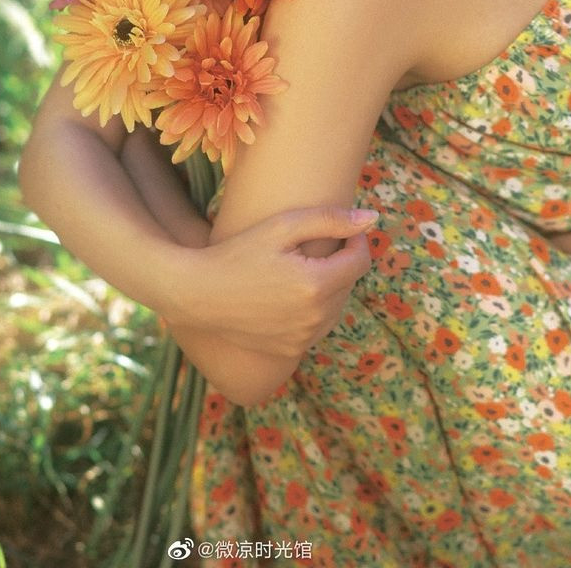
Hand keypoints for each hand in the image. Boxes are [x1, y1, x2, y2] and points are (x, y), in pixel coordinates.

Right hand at [168, 206, 376, 357]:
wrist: (198, 295)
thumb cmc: (238, 253)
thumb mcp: (281, 226)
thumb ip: (329, 219)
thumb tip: (372, 218)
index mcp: (317, 284)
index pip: (360, 260)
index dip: (356, 239)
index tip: (342, 227)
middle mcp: (316, 317)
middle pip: (349, 282)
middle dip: (341, 261)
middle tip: (314, 245)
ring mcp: (304, 338)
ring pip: (336, 306)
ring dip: (330, 285)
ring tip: (300, 268)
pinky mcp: (292, 351)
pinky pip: (319, 326)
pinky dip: (314, 308)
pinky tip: (290, 292)